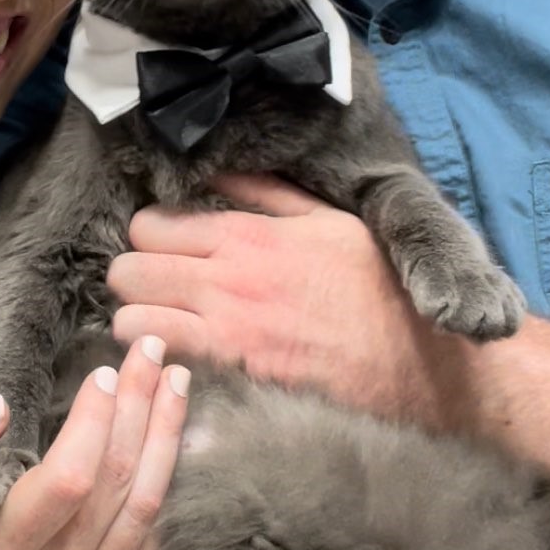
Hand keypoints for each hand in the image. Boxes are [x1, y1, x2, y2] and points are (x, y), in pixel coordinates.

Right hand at [0, 339, 189, 549]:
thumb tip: (1, 406)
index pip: (69, 480)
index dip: (94, 422)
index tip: (102, 374)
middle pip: (117, 485)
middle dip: (141, 409)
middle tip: (154, 353)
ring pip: (144, 510)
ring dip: (166, 441)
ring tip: (176, 385)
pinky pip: (147, 544)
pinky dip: (161, 489)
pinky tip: (166, 444)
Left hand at [108, 173, 466, 428]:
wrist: (420, 361)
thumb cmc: (378, 289)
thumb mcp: (329, 222)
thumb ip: (267, 195)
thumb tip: (217, 172)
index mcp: (247, 235)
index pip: (149, 225)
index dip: (148, 237)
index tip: (164, 249)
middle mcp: (226, 280)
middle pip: (128, 270)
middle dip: (133, 276)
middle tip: (155, 288)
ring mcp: (226, 332)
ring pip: (130, 318)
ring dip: (138, 320)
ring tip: (161, 323)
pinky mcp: (234, 377)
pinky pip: (161, 360)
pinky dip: (156, 358)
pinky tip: (175, 357)